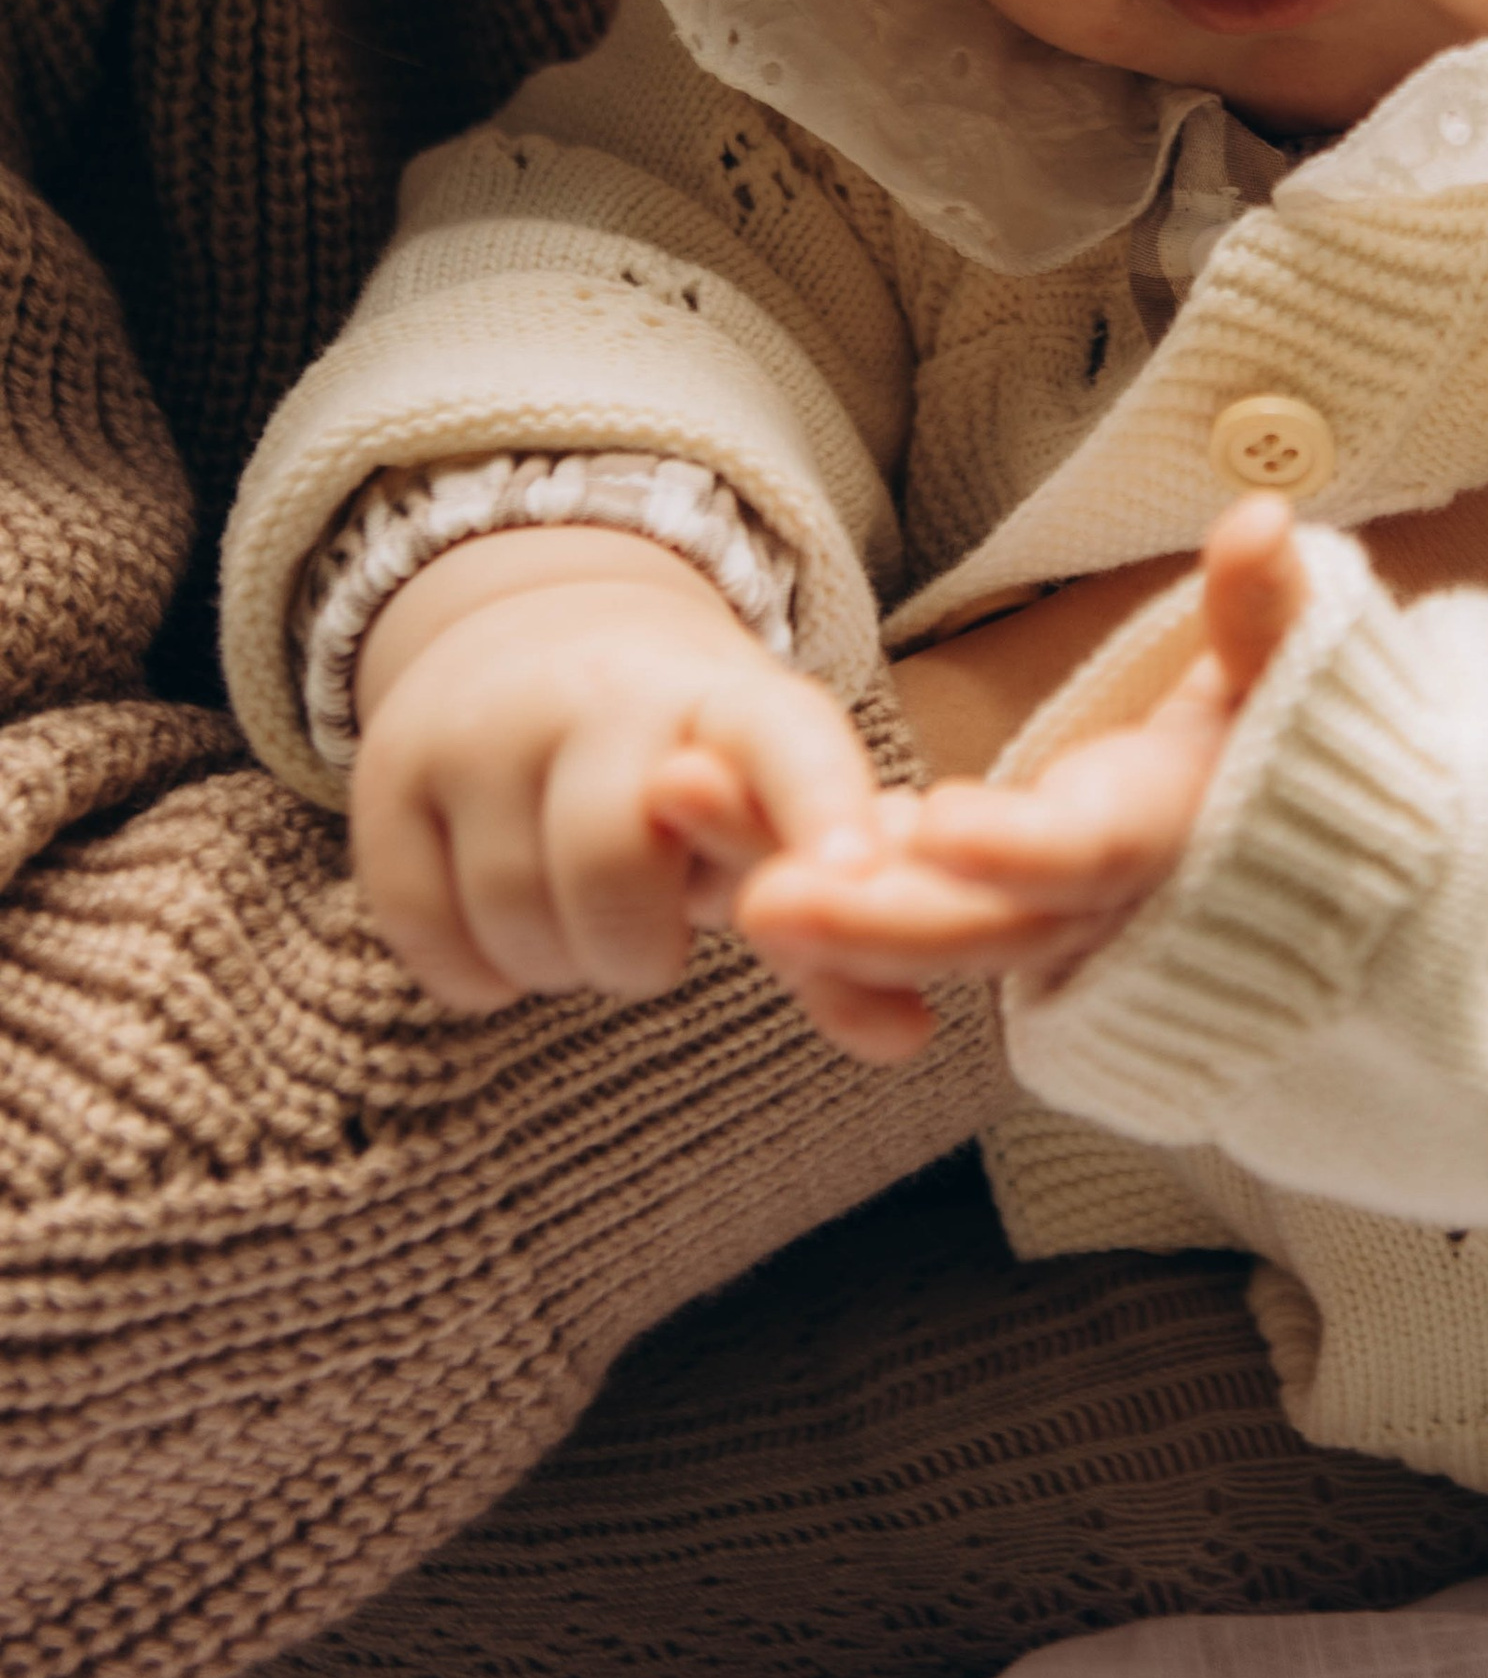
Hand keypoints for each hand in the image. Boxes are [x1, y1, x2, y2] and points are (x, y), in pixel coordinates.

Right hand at [350, 527, 879, 1016]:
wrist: (532, 643)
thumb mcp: (764, 814)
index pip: (783, 740)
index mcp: (727, 698)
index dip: (819, 807)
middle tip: (649, 922)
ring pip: (517, 919)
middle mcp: (598, 691)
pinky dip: (479, 970)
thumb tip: (910, 1034)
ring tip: (582, 905)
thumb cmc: (686, 765)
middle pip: (614, 868)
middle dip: (638, 942)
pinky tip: (507, 913)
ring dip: (561, 958)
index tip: (856, 874)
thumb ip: (831, 924)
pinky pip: (432, 942)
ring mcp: (480, 725)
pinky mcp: (388, 774)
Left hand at [736, 494, 1310, 1054]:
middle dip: (869, 916)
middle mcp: (1090, 904)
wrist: (1297, 880)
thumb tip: (1262, 514)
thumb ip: (1271, 609)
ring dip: (793, 879)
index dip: (1018, 851)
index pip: (1088, 858)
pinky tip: (691, 801)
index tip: (941, 825)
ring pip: (905, 922)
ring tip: (680, 806)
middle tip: (762, 895)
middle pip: (974, 926)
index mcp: (1168, 838)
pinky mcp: (971, 905)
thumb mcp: (1294, 679)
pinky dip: (794, 864)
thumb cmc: (1294, 758)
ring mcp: (1025, 917)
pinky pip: (878, 899)